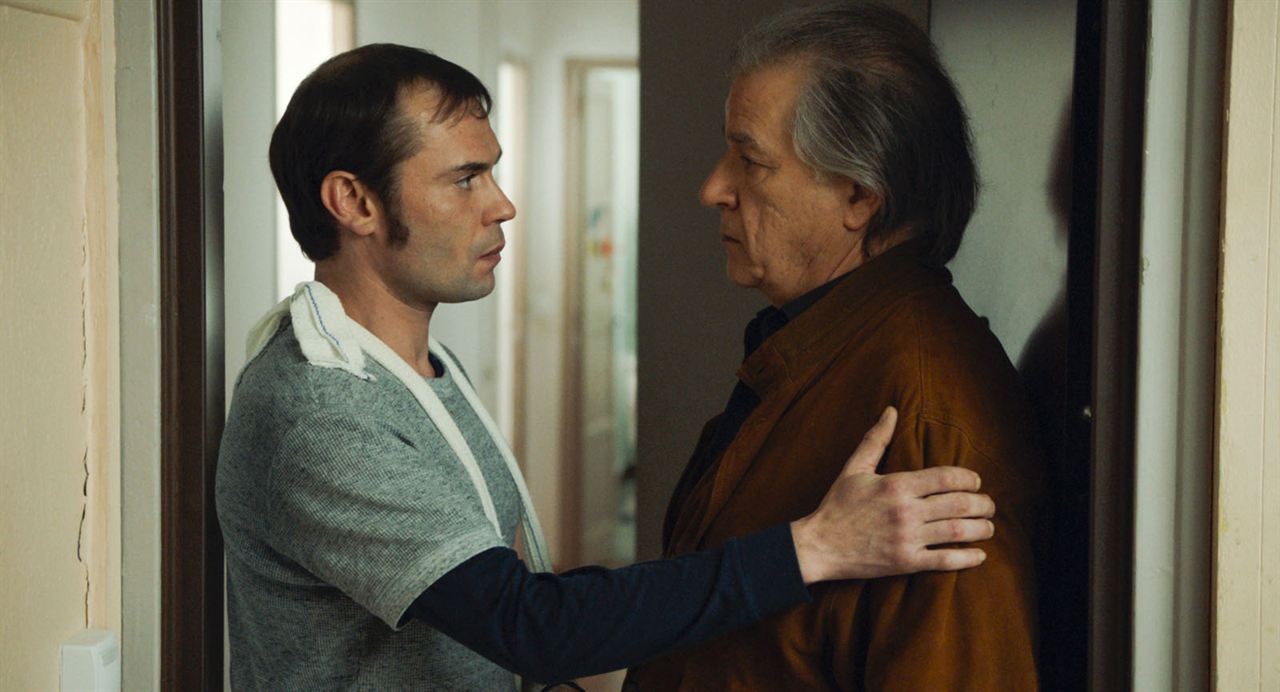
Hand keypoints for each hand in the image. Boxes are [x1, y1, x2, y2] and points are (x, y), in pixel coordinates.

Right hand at [790, 407, 995, 583]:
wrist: (818, 545)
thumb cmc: (836, 505)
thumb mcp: (853, 468)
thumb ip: (876, 439)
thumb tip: (891, 410)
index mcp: (896, 484)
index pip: (947, 477)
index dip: (970, 479)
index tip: (976, 482)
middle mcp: (905, 511)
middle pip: (959, 504)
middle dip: (983, 504)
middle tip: (989, 505)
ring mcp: (907, 538)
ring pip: (958, 532)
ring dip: (982, 529)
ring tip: (988, 527)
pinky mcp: (905, 562)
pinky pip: (945, 560)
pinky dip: (967, 558)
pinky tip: (979, 555)